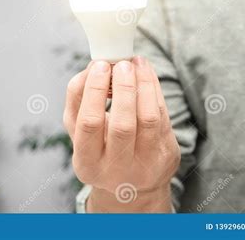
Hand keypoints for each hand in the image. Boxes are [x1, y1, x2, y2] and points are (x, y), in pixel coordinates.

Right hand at [63, 56, 179, 211]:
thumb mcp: (79, 131)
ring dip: (143, 84)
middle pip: (122, 125)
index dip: (94, 91)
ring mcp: (145, 165)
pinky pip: (163, 115)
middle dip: (122, 88)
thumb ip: (77, 100)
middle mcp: (116, 170)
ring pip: (148, 118)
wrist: (131, 181)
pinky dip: (154, 89)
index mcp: (87, 163)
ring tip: (136, 63)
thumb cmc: (100, 147)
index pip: (89, 124)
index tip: (99, 66)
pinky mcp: (166, 154)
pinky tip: (146, 73)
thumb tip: (93, 66)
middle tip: (121, 64)